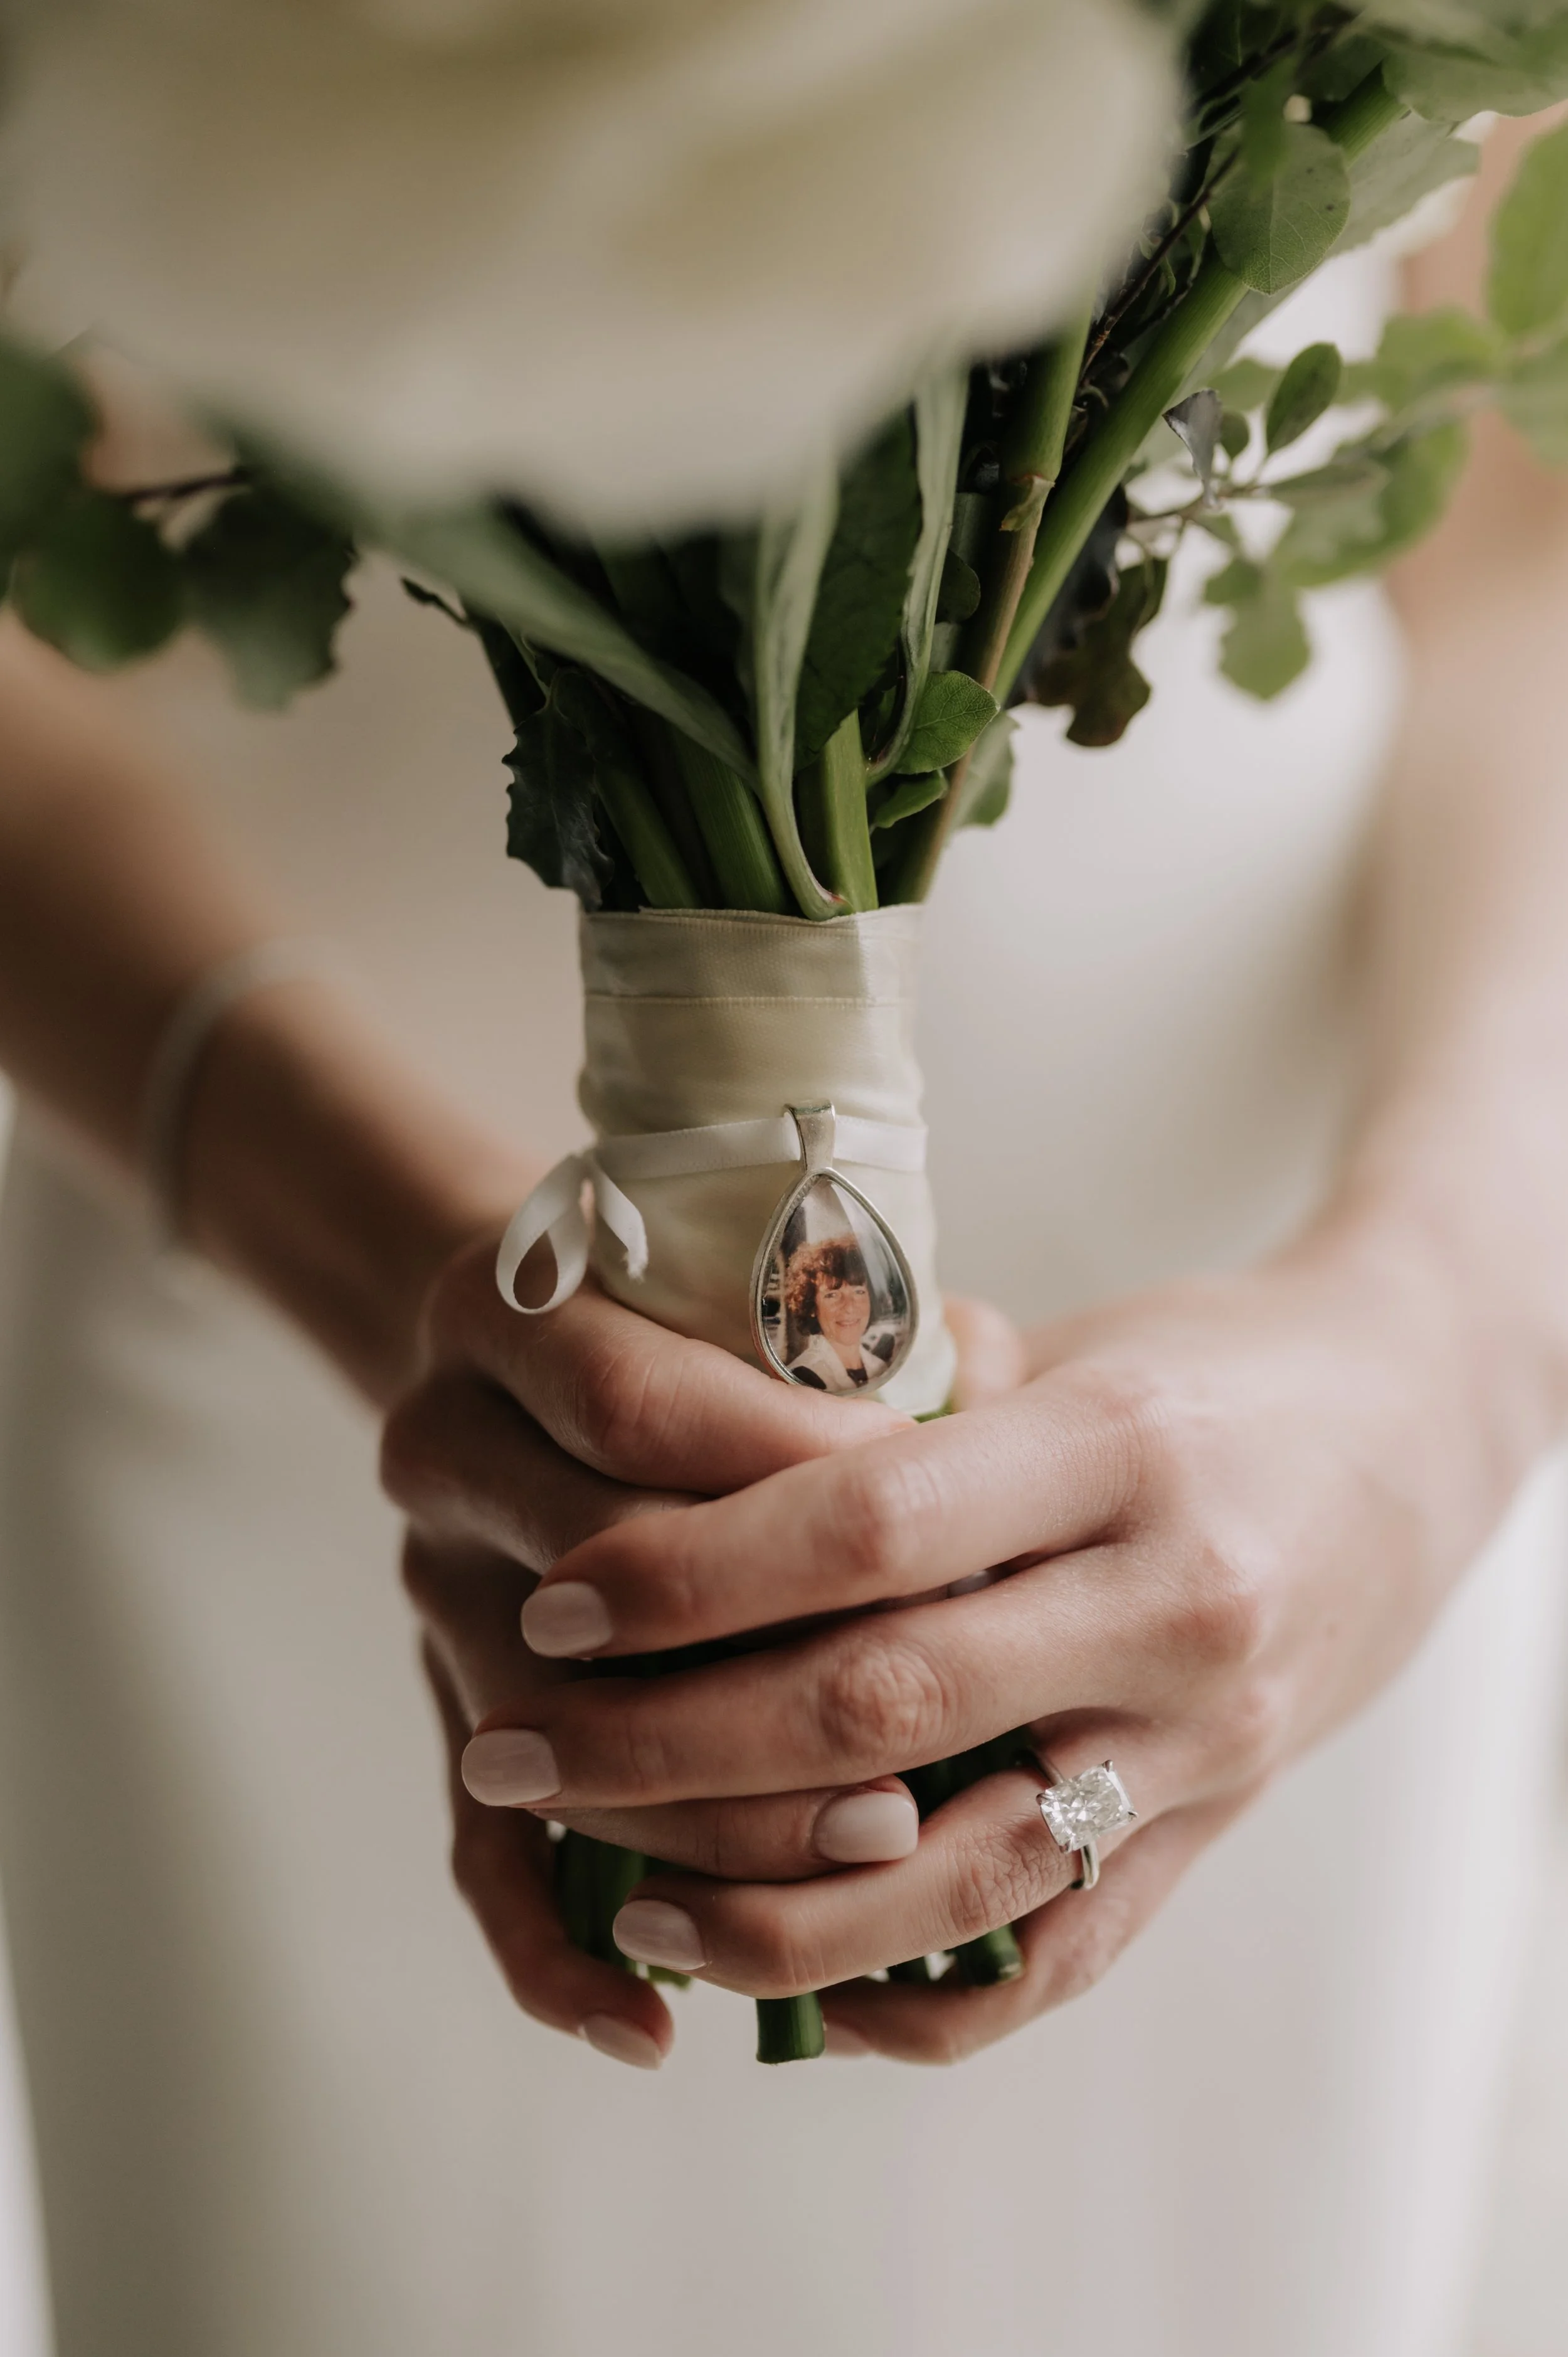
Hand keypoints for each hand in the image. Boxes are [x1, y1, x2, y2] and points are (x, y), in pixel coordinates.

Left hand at [466, 1214, 1537, 2062]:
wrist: (1421, 1432)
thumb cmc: (1216, 1369)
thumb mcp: (1075, 1340)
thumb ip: (909, 1399)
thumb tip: (713, 1442)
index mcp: (1118, 1448)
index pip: (866, 1527)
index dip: (692, 1573)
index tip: (559, 1594)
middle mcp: (1170, 1606)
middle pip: (880, 1709)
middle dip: (666, 1742)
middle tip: (511, 1745)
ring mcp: (1203, 1741)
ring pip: (958, 1876)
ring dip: (764, 1908)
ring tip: (619, 1895)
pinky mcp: (1216, 1828)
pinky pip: (1057, 1957)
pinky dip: (916, 1997)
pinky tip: (795, 1985)